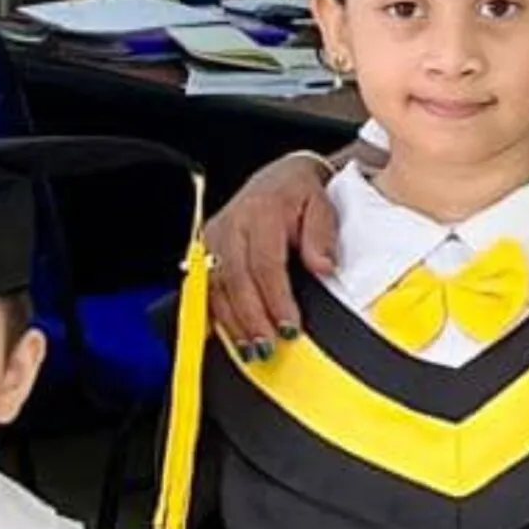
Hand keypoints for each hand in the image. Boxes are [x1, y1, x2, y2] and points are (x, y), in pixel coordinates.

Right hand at [204, 151, 339, 353]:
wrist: (280, 177)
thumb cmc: (302, 194)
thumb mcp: (323, 205)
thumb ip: (322, 236)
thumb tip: (323, 267)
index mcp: (260, 211)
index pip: (265, 263)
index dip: (276, 300)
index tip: (290, 327)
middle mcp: (230, 223)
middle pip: (236, 280)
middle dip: (252, 319)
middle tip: (267, 348)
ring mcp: (212, 237)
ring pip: (216, 288)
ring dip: (233, 323)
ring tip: (251, 350)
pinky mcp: (204, 250)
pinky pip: (204, 288)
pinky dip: (216, 315)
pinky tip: (229, 336)